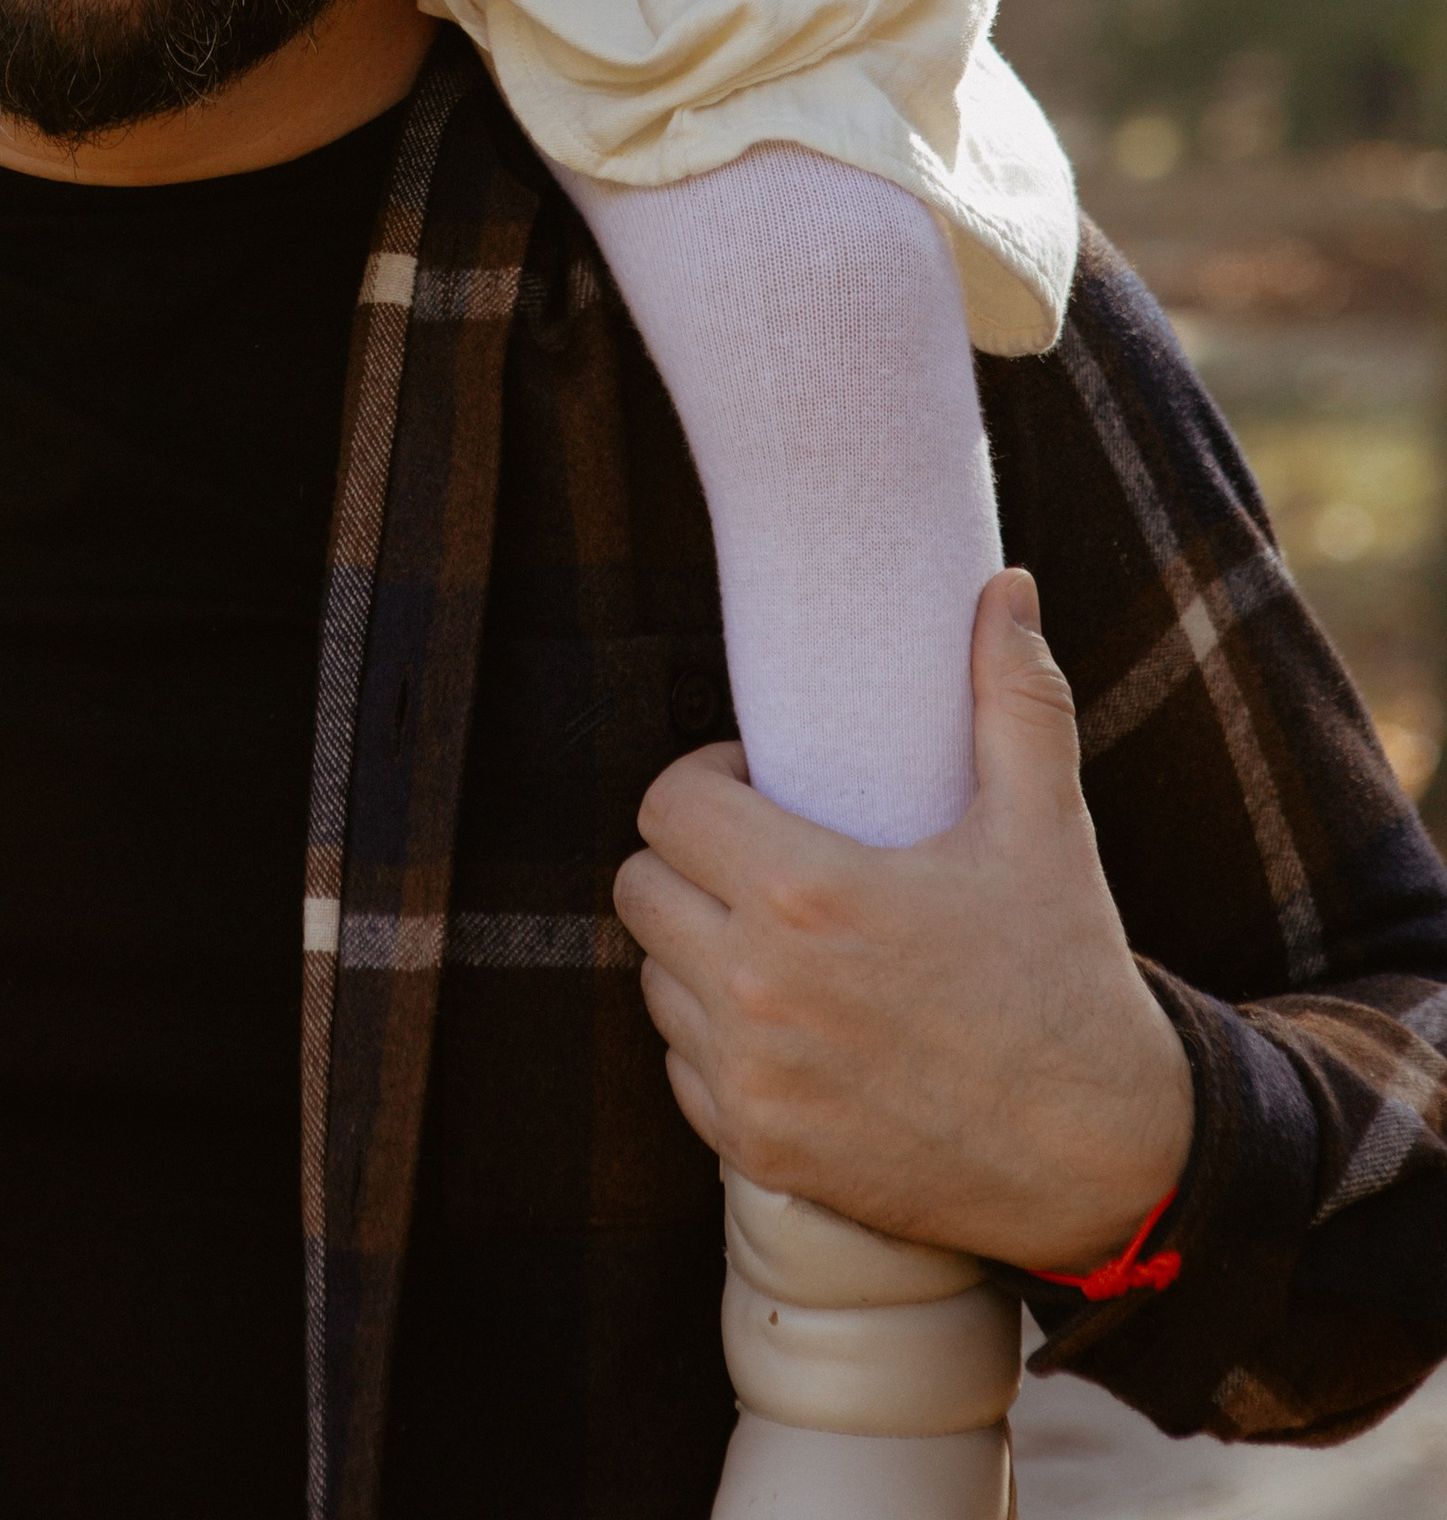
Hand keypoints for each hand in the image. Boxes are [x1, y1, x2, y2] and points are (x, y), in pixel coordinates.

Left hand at [611, 569, 1194, 1277]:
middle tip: (761, 859)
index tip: (761, 791)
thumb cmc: (1068, 980)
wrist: (1107, 1164)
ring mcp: (751, 1080)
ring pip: (655, 980)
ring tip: (777, 940)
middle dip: (691, 863)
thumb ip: (1013, 697)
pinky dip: (717, 1045)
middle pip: (640, 889)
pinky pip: (683, 1070)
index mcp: (806, 893)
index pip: (666, 806)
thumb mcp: (1045, 828)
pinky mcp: (758, 1153)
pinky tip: (789, 1025)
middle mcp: (757, 989)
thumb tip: (1007, 585)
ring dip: (697, 953)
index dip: (706, 786)